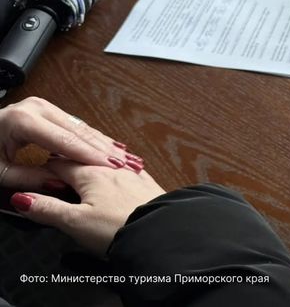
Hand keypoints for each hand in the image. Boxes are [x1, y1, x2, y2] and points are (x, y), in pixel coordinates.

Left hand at [0, 97, 143, 191]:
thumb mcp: (0, 172)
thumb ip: (31, 179)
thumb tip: (61, 185)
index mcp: (23, 120)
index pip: (66, 141)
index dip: (90, 157)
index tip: (108, 169)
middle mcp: (36, 108)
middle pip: (78, 132)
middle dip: (103, 150)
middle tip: (124, 165)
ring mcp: (43, 106)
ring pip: (80, 127)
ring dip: (102, 144)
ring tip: (123, 157)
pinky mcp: (46, 110)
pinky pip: (74, 125)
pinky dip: (92, 138)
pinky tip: (109, 147)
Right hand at [9, 160, 165, 255]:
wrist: (161, 233)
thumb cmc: (120, 229)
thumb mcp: (75, 223)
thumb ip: (48, 209)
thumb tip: (24, 199)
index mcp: (91, 173)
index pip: (59, 163)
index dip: (44, 170)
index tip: (36, 176)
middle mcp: (113, 168)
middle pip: (83, 160)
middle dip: (68, 165)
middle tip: (56, 172)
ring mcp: (133, 174)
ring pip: (105, 164)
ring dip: (91, 167)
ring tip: (82, 175)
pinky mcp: (148, 185)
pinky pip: (126, 171)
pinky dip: (114, 173)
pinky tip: (115, 179)